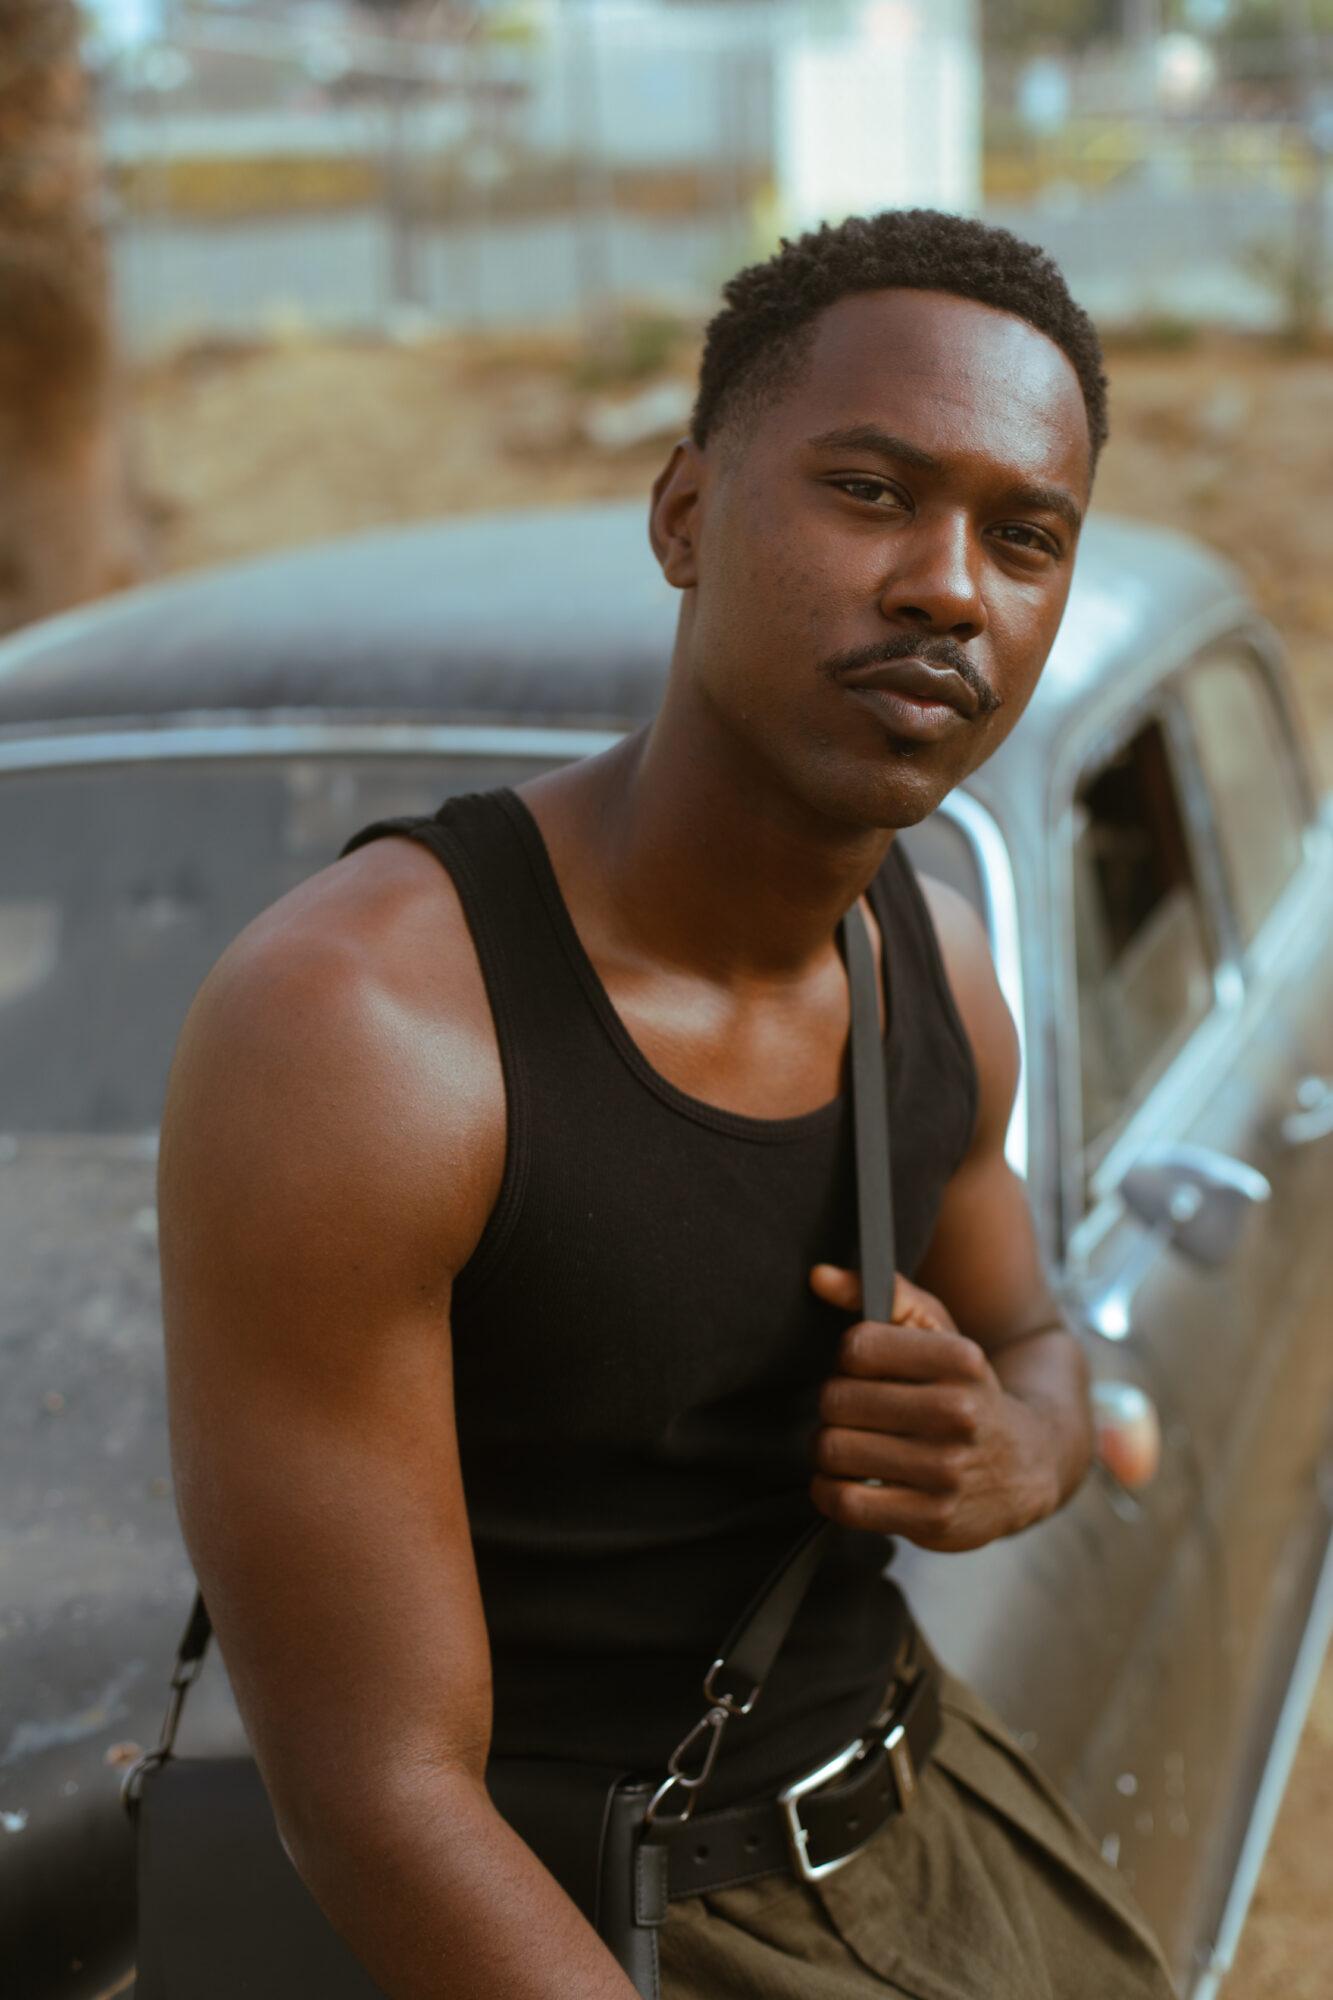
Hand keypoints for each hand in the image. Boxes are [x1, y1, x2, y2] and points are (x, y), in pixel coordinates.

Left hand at [808, 1265, 1062, 1549]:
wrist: (1024, 1466)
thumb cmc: (965, 1390)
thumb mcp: (940, 1332)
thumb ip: (884, 1296)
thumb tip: (818, 1277)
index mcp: (960, 1359)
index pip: (857, 1347)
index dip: (847, 1358)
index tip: (862, 1369)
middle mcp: (959, 1413)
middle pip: (837, 1399)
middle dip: (833, 1404)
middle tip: (850, 1412)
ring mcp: (948, 1470)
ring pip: (835, 1450)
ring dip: (827, 1447)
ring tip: (847, 1444)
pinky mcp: (933, 1519)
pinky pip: (844, 1503)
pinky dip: (828, 1491)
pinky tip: (843, 1481)